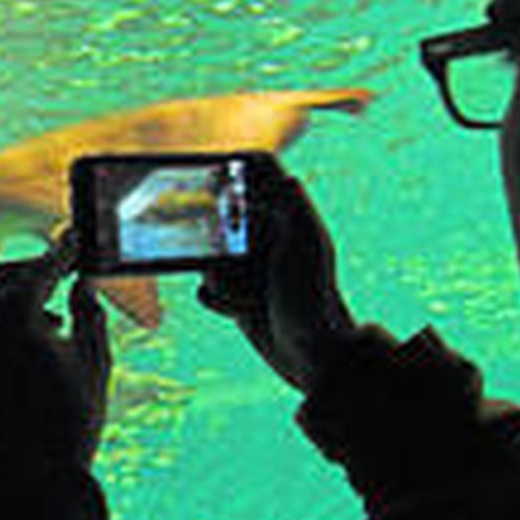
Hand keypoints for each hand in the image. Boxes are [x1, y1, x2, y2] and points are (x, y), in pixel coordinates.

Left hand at [0, 252, 110, 468]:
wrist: (25, 484)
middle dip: (33, 276)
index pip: (41, 268)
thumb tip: (82, 286)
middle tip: (61, 278)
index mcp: (12, 313)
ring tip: (46, 326)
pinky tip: (13, 354)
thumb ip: (89, 313)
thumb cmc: (69, 423)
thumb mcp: (95, 362)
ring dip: (9, 307)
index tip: (75, 241)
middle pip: (3, 281)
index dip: (63, 253)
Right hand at [198, 173, 355, 390]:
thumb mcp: (307, 245)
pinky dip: (218, 299)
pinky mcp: (235, 294)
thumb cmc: (313, 296)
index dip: (232, 166)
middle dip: (214, 235)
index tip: (209, 175)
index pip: (256, 171)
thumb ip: (294, 208)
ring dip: (219, 277)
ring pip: (207, 255)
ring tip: (246, 295)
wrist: (312, 354)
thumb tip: (284, 175)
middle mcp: (265, 235)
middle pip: (219, 212)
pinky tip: (240, 310)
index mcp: (285, 215)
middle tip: (226, 252)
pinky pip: (205, 287)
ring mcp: (248, 266)